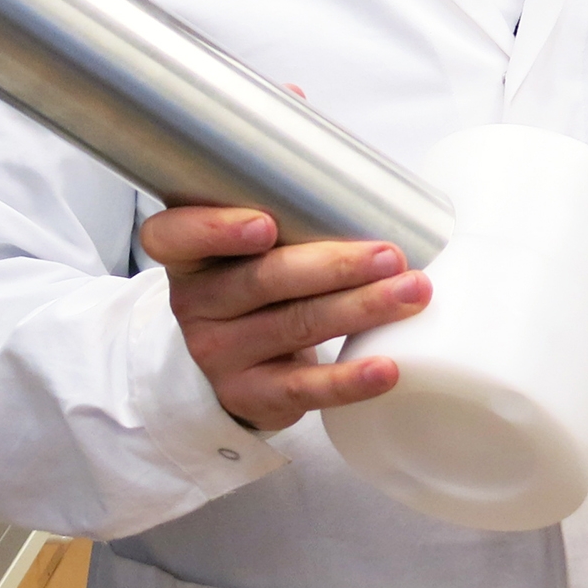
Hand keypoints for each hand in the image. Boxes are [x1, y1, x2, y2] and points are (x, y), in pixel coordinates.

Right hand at [137, 206, 429, 433]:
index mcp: (190, 255)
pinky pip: (304, 389)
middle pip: (263, 281)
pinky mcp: (251, 396)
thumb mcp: (248, 250)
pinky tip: (387, 368)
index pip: (176, 236)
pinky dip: (349, 379)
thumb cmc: (259, 287)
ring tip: (411, 293)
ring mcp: (219, 354)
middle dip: (334, 266)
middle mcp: (196, 304)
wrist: (235, 364)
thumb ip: (286, 217)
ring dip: (360, 309)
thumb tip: (374, 191)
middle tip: (390, 255)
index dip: (216, 231)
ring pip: (295, 326)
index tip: (265, 225)